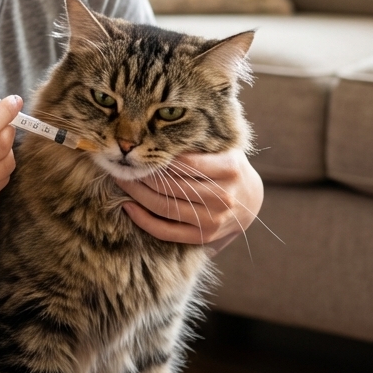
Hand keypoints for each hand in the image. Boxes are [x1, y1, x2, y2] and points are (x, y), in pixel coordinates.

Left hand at [112, 149, 262, 248]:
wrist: (250, 200)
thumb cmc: (227, 168)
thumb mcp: (222, 149)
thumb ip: (198, 144)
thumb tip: (156, 136)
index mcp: (229, 169)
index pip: (185, 163)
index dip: (158, 157)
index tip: (139, 151)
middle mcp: (223, 196)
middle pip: (171, 186)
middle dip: (142, 175)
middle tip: (124, 165)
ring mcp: (214, 219)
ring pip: (165, 207)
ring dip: (137, 194)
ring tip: (122, 181)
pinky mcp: (204, 236)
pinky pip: (166, 231)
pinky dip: (143, 220)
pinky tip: (128, 206)